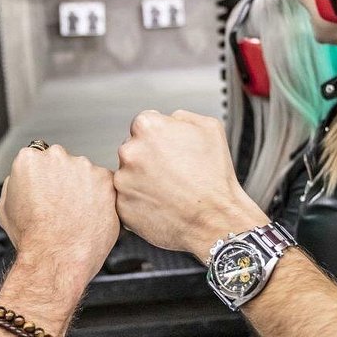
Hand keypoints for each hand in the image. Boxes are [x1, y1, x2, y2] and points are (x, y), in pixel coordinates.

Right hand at [0, 144, 118, 291]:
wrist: (56, 258)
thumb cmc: (31, 238)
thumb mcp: (5, 208)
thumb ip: (15, 184)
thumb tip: (23, 179)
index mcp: (29, 160)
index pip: (39, 157)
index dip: (43, 177)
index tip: (46, 190)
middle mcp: (56, 157)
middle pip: (63, 162)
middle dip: (64, 179)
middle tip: (62, 205)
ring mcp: (83, 166)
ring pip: (85, 173)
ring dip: (84, 188)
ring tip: (77, 214)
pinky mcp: (105, 179)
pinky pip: (105, 184)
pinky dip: (101, 198)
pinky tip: (91, 216)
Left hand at [113, 110, 265, 258]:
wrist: (215, 219)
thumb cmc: (214, 177)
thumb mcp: (210, 128)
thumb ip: (181, 117)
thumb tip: (170, 119)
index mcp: (148, 127)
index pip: (144, 125)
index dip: (160, 139)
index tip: (171, 152)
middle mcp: (130, 151)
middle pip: (133, 149)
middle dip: (149, 159)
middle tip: (173, 174)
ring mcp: (123, 180)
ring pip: (129, 175)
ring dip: (144, 181)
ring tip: (170, 191)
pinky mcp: (122, 206)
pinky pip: (128, 200)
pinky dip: (142, 202)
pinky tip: (163, 205)